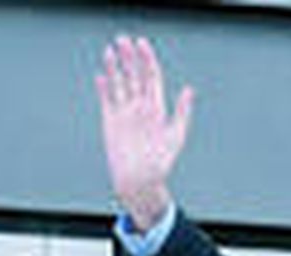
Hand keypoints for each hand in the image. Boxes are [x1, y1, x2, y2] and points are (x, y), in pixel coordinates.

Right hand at [97, 34, 192, 230]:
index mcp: (155, 106)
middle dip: (129, 57)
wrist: (140, 181)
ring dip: (114, 67)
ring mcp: (124, 113)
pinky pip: (107, 100)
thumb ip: (181, 111)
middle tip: (123, 39)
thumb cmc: (161, 162)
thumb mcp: (175, 135)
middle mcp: (139, 107)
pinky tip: (101, 75)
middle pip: (134, 76)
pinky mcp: (111, 122)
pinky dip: (104, 88)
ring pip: (119, 84)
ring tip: (110, 50)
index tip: (142, 43)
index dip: (147, 59)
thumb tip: (189, 89)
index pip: (151, 76)